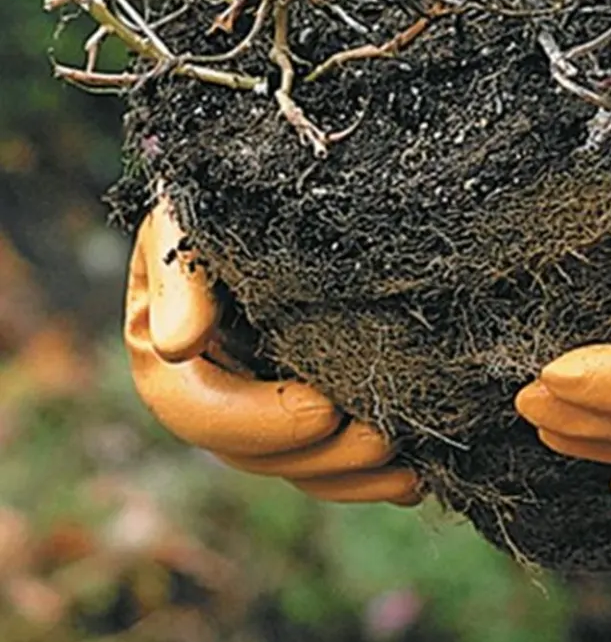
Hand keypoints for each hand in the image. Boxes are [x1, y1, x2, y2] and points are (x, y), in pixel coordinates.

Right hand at [126, 199, 419, 504]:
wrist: (284, 162)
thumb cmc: (238, 177)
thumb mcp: (196, 210)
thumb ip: (187, 274)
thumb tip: (179, 344)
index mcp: (165, 336)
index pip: (189, 405)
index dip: (255, 421)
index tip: (324, 409)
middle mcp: (204, 376)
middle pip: (242, 451)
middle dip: (314, 456)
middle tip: (383, 441)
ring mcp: (252, 391)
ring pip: (287, 464)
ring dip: (346, 476)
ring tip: (408, 470)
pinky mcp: (302, 391)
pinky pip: (323, 455)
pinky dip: (363, 475)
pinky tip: (414, 479)